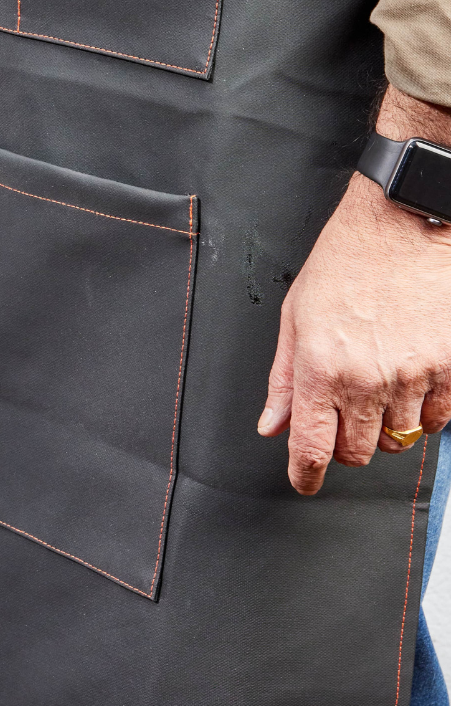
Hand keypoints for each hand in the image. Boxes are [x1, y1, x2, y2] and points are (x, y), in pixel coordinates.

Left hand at [260, 90, 450, 492]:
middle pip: (358, 452)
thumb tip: (272, 426)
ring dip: (386, 428)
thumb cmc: (347, 261)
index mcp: (321, 368)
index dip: (305, 475)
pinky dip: (425, 413)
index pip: (312, 447)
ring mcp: (416, 376)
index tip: (304, 483)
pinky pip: (440, 419)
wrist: (406, 222)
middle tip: (341, 420)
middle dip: (345, 446)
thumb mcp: (296, 315)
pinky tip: (411, 383)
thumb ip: (284, 378)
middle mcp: (368, 379)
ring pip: (401, 439)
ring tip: (377, 389)